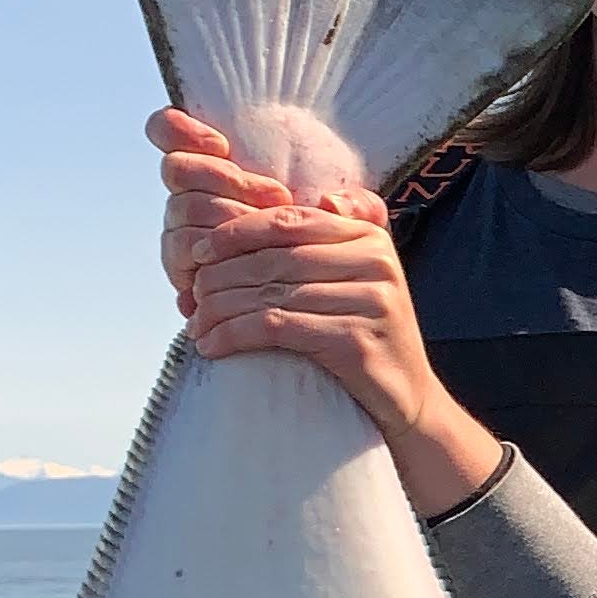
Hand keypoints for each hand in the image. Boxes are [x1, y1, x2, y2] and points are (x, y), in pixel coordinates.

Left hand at [150, 107, 501, 514]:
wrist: (406, 400)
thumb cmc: (366, 336)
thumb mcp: (360, 278)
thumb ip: (336, 236)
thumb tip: (305, 197)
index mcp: (371, 237)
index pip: (290, 221)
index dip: (237, 233)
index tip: (199, 254)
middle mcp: (376, 263)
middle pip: (276, 258)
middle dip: (223, 276)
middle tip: (190, 297)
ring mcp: (371, 302)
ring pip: (273, 294)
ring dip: (221, 310)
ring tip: (195, 324)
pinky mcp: (356, 342)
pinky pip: (279, 329)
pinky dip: (236, 335)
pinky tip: (212, 346)